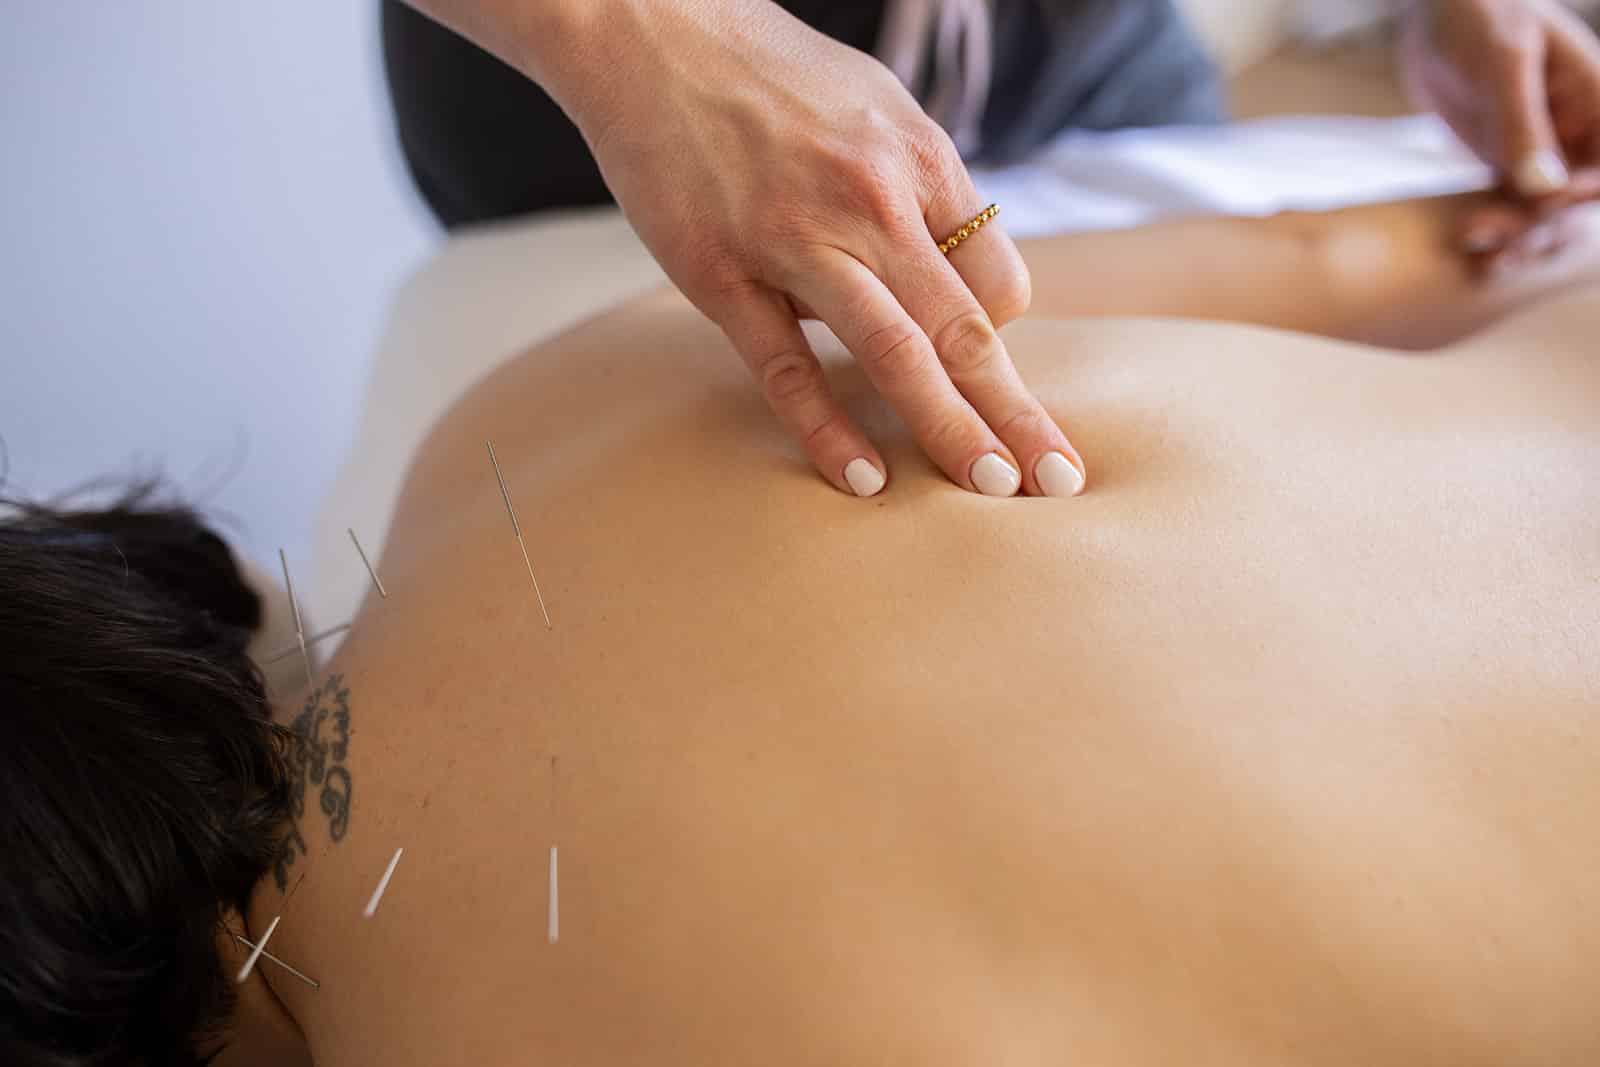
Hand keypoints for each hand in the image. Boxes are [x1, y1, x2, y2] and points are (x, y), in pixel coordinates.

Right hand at [532, 0, 1084, 498]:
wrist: (652, 28)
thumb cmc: (773, 72)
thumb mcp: (877, 105)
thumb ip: (921, 188)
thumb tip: (956, 265)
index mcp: (920, 160)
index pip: (996, 280)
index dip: (998, 339)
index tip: (980, 374)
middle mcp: (872, 202)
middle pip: (968, 327)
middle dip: (1017, 411)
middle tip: (1058, 479)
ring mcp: (796, 241)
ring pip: (894, 352)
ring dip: (950, 428)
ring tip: (993, 491)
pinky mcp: (723, 275)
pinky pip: (788, 367)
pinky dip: (829, 427)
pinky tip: (865, 480)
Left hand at [1403, 0, 1599, 258]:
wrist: (1436, 12)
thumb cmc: (1480, 15)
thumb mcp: (1503, 60)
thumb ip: (1522, 122)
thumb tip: (1546, 189)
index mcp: (1598, 97)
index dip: (1591, 189)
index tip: (1552, 199)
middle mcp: (1578, 129)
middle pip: (1579, 196)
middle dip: (1544, 221)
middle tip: (1489, 231)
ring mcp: (1544, 150)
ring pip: (1544, 209)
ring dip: (1518, 234)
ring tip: (1477, 245)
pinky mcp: (1507, 164)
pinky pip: (1511, 206)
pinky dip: (1496, 230)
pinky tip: (1472, 248)